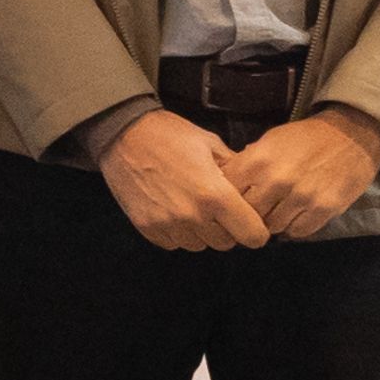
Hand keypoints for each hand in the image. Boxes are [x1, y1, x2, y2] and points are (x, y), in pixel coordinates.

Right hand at [99, 108, 269, 250]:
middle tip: (218, 208)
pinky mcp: (147, 228)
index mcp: (216, 195)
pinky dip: (177, 232)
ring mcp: (168, 224)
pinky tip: (173, 210)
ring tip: (193, 207)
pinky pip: (173, 243)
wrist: (123, 134)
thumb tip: (252, 184)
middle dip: (227, 229)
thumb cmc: (170, 135)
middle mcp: (193, 216)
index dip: (256, 230)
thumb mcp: (210, 143)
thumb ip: (234, 169)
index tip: (249, 220)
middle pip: (226, 244)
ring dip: (201, 232)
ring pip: (199, 245)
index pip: (252, 235)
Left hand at [227, 107, 379, 240]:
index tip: (232, 201)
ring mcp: (302, 197)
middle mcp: (278, 180)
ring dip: (273, 222)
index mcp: (258, 160)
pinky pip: (298, 231)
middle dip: (250, 214)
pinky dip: (294, 227)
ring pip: (273, 226)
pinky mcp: (324, 209)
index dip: (227, 199)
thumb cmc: (306, 137)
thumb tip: (223, 182)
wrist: (352, 135)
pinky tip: (296, 216)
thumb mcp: (270, 140)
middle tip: (256, 212)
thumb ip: (248, 162)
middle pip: (249, 214)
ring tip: (278, 212)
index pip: (228, 192)